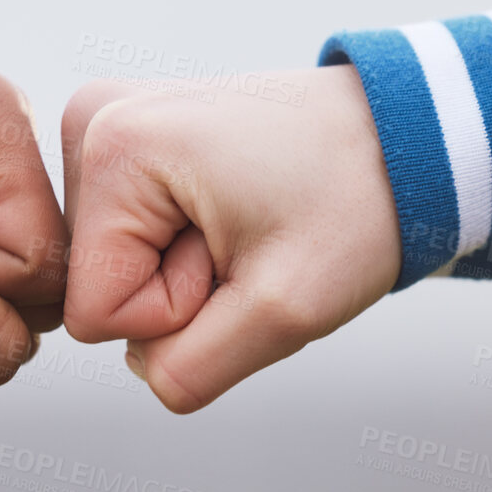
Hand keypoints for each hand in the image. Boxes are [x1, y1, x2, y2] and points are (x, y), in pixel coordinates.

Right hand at [60, 66, 400, 412]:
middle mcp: (91, 121)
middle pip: (95, 286)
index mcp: (113, 148)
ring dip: (180, 265)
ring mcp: (104, 122)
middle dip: (178, 287)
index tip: (239, 256)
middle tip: (248, 238)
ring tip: (244, 218)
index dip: (177, 312)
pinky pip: (124, 237)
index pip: (95, 313)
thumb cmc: (355, 203)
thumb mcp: (284, 312)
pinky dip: (178, 241)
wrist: (400, 137)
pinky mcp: (125, 135)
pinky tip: (228, 206)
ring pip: (108, 266)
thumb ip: (190, 370)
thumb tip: (141, 370)